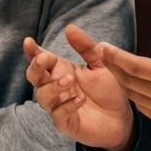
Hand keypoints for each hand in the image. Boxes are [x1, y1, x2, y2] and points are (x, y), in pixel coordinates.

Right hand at [23, 25, 132, 150]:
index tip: (28, 41)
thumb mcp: (100, 64)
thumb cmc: (108, 90)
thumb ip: (85, 47)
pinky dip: (67, 105)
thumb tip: (69, 27)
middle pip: (34, 77)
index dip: (32, 51)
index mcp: (61, 70)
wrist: (122, 118)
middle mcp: (55, 87)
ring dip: (54, 87)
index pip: (41, 59)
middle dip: (35, 68)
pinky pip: (58, 114)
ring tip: (70, 81)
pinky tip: (80, 99)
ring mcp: (58, 106)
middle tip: (44, 60)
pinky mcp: (66, 123)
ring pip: (43, 96)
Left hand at [100, 14, 150, 144]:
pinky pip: (144, 109)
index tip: (103, 46)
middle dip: (113, 66)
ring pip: (134, 96)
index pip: (136, 66)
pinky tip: (133, 86)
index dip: (116, 56)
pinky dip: (135, 96)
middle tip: (102, 53)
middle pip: (129, 81)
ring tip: (113, 67)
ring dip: (122, 81)